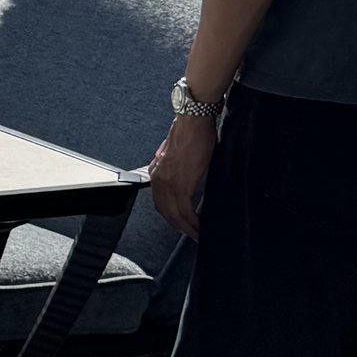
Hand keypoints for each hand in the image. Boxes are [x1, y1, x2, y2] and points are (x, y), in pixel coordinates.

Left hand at [147, 116, 215, 240]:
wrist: (192, 122)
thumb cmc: (190, 131)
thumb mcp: (179, 151)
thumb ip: (179, 163)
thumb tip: (186, 167)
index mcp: (157, 170)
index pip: (160, 199)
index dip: (169, 213)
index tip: (180, 221)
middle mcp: (159, 179)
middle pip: (165, 211)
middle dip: (177, 225)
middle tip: (190, 233)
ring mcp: (168, 183)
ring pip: (174, 214)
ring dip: (185, 227)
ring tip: (196, 234)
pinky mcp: (181, 185)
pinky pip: (184, 211)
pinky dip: (192, 222)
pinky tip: (199, 227)